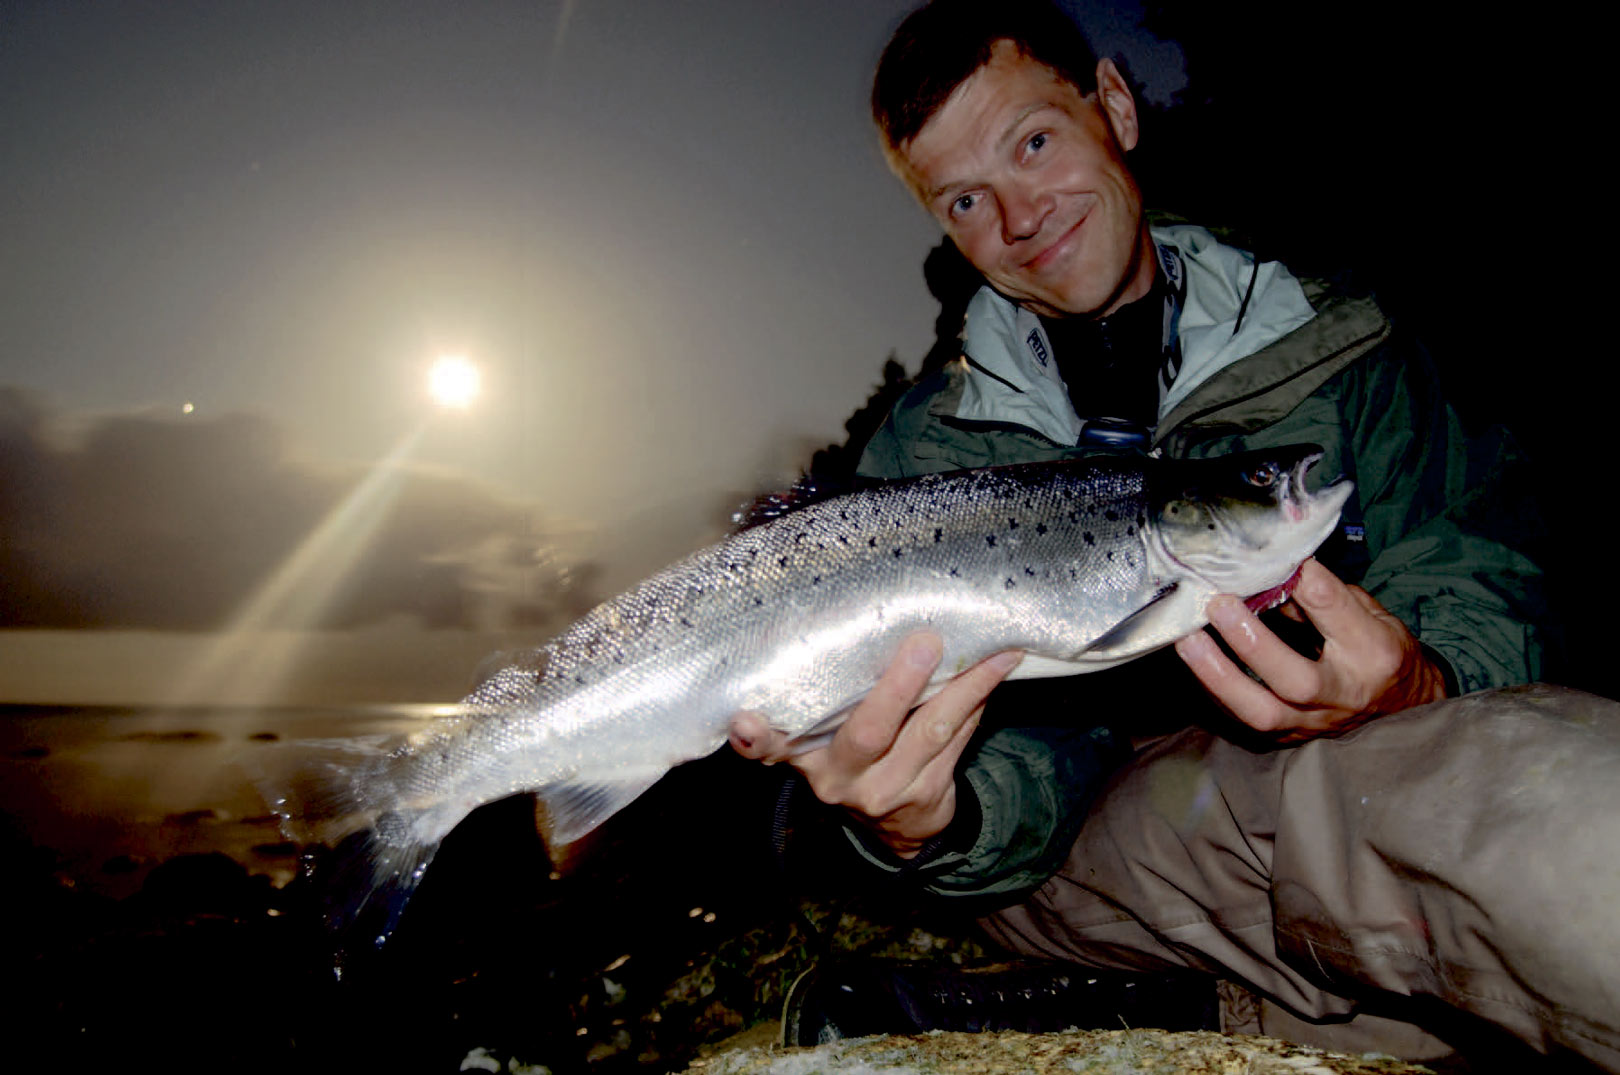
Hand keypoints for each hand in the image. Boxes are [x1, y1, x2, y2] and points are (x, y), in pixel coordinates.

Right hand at [728, 633, 1021, 857]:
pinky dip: (976, 703)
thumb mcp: (825, 738)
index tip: (744, 719)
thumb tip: (868, 628)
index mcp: (803, 757)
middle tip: (926, 641)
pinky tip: (993, 675)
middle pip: (868, 730)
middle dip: (899, 684)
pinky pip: (956, 742)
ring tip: (995, 653)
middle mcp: (838, 779)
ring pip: (930, 732)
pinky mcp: (926, 797)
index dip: (756, 737)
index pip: (771, 748)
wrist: (893, 828)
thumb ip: (829, 699)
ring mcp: (885, 792)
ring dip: (967, 687)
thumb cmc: (855, 758)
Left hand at [1173, 558, 1446, 741]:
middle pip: (1296, 680)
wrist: (1402, 707)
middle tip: (1217, 605)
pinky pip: (1244, 721)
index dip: (1299, 579)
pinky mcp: (1290, 738)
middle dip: (1251, 642)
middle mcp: (1345, 693)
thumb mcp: (1370, 614)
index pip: (1333, 610)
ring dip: (1219, 676)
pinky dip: (1215, 692)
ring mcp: (1315, 722)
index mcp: (1373, 651)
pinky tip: (1194, 664)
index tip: (1270, 557)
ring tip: (1188, 641)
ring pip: (1263, 712)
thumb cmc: (1379, 649)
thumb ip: (1324, 596)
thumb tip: (1274, 570)